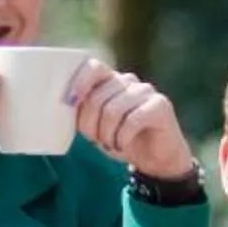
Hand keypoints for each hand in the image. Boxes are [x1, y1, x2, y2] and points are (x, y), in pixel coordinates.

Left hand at [65, 59, 194, 179]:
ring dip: (106, 134)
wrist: (156, 159)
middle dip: (90, 124)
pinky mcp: (160, 105)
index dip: (80, 81)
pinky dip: (121, 138)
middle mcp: (128, 81)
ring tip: (110, 144)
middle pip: (98, 97)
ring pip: (113, 110)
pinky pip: (132, 120)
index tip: (71, 101)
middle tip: (95, 140)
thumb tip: (66, 104)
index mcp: (111, 81)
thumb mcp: (96, 127)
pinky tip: (122, 145)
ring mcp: (145, 91)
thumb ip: (84, 113)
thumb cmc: (122, 140)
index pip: (94, 67)